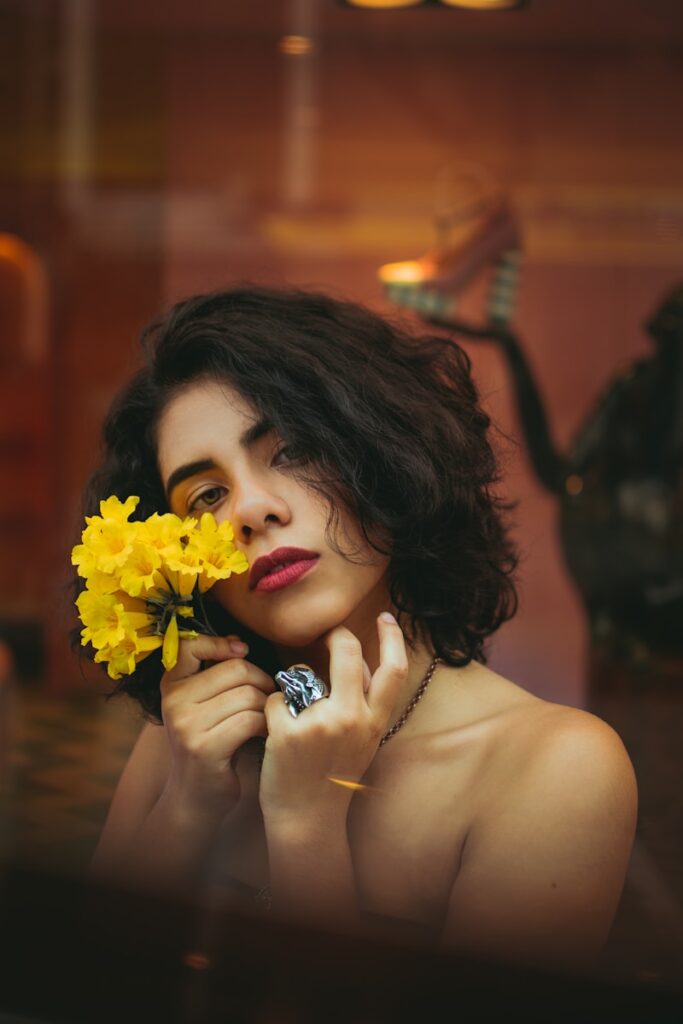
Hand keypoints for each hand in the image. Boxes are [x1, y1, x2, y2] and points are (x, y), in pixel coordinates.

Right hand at [159, 634, 275, 820]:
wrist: (196, 797)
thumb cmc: (212, 742)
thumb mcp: (204, 703)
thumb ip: (216, 674)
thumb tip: (241, 643)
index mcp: (172, 684)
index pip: (191, 645)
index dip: (222, 644)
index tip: (242, 653)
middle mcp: (173, 701)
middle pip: (236, 669)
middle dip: (262, 682)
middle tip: (267, 699)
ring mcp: (186, 725)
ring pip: (248, 696)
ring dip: (267, 708)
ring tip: (265, 720)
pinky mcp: (203, 748)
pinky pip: (249, 720)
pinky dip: (265, 726)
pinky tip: (263, 736)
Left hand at [259, 614, 407, 828]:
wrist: (308, 820)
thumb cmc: (333, 778)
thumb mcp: (363, 742)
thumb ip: (364, 706)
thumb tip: (354, 666)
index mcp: (374, 722)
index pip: (393, 670)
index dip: (393, 638)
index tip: (386, 618)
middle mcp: (351, 720)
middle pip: (348, 653)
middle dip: (337, 636)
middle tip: (329, 635)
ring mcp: (318, 725)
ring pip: (301, 674)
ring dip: (293, 686)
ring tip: (293, 714)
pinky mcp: (287, 733)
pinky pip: (274, 698)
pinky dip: (271, 710)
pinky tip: (275, 732)